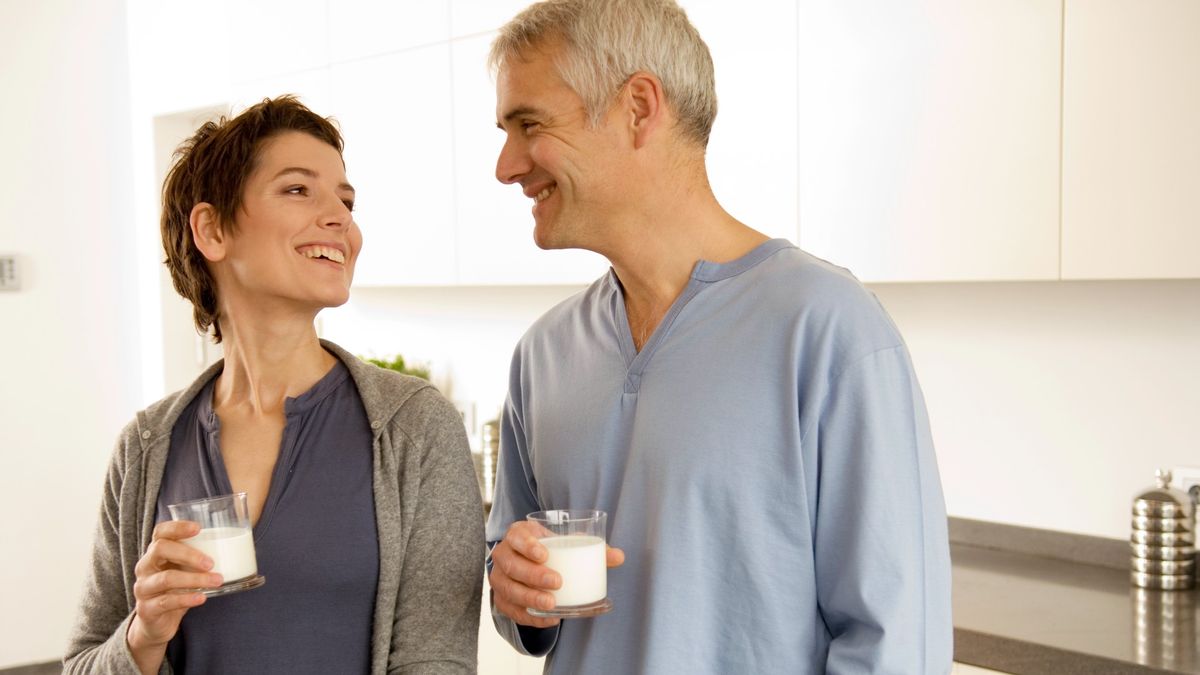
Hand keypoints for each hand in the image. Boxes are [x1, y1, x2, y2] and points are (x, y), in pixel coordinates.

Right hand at [126, 521, 222, 671]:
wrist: (158, 623)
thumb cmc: (176, 590)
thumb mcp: (186, 571)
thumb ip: (201, 560)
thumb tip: (241, 549)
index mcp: (155, 553)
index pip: (160, 532)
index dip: (177, 527)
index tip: (198, 528)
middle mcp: (145, 567)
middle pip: (161, 549)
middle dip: (188, 554)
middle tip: (211, 562)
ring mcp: (143, 588)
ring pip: (166, 578)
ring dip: (194, 579)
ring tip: (216, 580)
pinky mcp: (147, 609)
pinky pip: (166, 602)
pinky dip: (186, 598)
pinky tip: (202, 598)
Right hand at [489, 521, 624, 628]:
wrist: (527, 563)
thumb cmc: (549, 549)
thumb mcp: (566, 544)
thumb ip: (593, 549)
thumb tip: (619, 557)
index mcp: (518, 535)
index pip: (517, 537)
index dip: (528, 545)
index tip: (545, 554)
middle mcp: (504, 555)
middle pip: (513, 565)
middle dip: (533, 575)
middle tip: (557, 582)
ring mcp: (500, 579)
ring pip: (509, 590)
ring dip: (530, 598)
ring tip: (552, 604)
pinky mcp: (501, 599)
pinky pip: (512, 611)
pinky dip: (530, 617)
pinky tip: (549, 619)